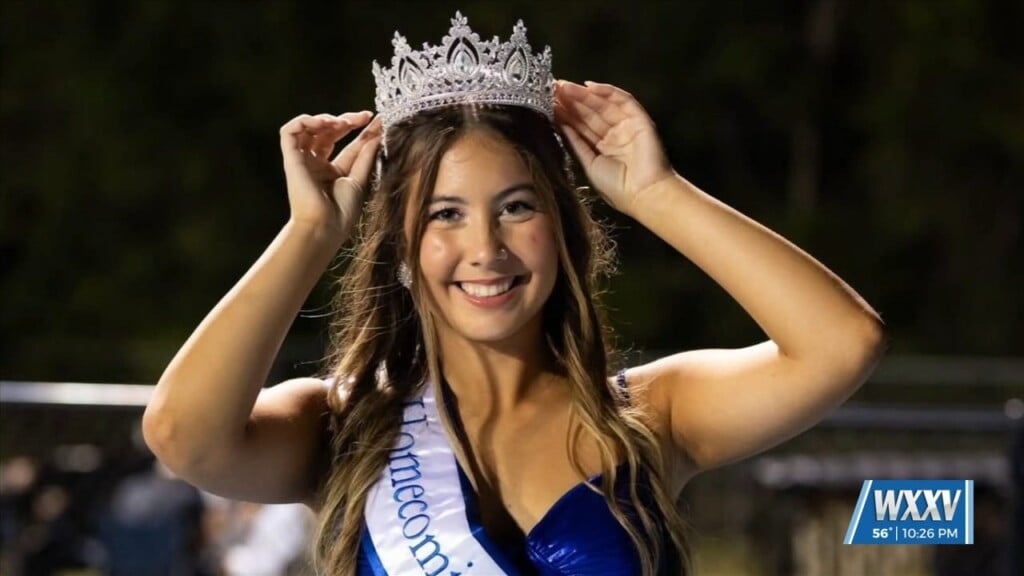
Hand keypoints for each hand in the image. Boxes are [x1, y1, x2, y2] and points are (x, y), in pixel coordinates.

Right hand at [279, 111, 381, 239]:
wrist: (325, 226)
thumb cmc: (342, 212)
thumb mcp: (359, 179)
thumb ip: (365, 156)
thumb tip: (376, 134)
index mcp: (333, 171)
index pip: (347, 144)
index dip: (361, 130)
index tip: (376, 120)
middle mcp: (316, 164)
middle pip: (328, 132)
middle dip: (346, 120)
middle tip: (363, 117)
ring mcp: (303, 161)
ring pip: (308, 128)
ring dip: (325, 119)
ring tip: (342, 123)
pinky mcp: (291, 159)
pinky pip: (289, 132)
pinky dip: (304, 121)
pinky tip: (323, 122)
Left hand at [554, 81, 673, 215]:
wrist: (643, 194)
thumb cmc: (617, 188)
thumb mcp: (589, 164)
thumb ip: (575, 143)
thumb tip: (559, 123)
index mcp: (601, 148)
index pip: (580, 126)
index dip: (564, 114)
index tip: (546, 103)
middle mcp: (614, 135)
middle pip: (589, 113)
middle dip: (571, 101)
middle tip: (551, 88)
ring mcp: (627, 126)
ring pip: (603, 104)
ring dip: (583, 95)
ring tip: (564, 87)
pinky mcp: (640, 119)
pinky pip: (623, 100)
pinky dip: (608, 92)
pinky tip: (589, 86)